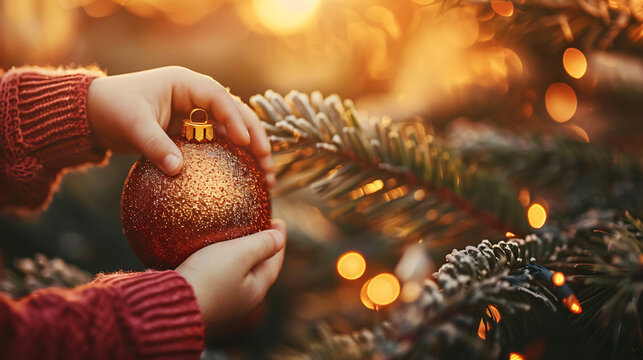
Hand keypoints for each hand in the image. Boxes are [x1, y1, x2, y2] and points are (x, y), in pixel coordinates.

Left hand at [87, 66, 274, 185]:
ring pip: (233, 131)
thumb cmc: (112, 108)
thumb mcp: (133, 125)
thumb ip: (155, 145)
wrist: (94, 113)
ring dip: (251, 151)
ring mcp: (196, 115)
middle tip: (267, 162)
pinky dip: (233, 159)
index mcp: (186, 83)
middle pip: (236, 114)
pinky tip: (246, 179)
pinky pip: (218, 145)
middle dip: (255, 137)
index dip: (235, 118)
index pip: (219, 97)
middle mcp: (196, 97)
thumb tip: (177, 170)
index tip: (245, 141)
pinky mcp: (192, 133)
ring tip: (266, 176)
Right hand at [176, 220, 285, 334]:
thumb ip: (262, 245)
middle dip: (261, 251)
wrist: (167, 306)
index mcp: (255, 291)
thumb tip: (279, 238)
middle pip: (257, 271)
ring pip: (235, 277)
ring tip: (233, 241)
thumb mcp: (239, 255)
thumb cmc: (207, 279)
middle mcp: (241, 303)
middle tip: (259, 229)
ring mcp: (220, 307)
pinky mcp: (200, 305)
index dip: (279, 240)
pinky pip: (215, 280)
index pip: (274, 262)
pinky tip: (206, 257)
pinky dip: (218, 266)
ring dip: (238, 259)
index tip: (278, 221)